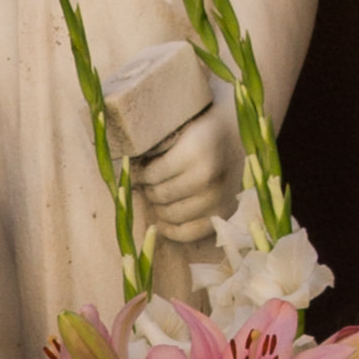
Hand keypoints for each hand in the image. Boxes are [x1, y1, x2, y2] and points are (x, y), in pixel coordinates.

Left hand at [134, 101, 237, 242]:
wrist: (234, 131)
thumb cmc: (198, 126)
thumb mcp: (176, 125)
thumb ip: (152, 145)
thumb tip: (124, 166)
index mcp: (197, 150)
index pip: (152, 175)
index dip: (139, 175)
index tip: (136, 171)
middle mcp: (211, 177)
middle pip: (162, 196)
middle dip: (149, 190)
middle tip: (147, 183)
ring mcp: (220, 197)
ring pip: (173, 215)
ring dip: (160, 207)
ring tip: (158, 195)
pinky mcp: (225, 212)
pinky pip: (191, 233)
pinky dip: (172, 230)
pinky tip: (163, 221)